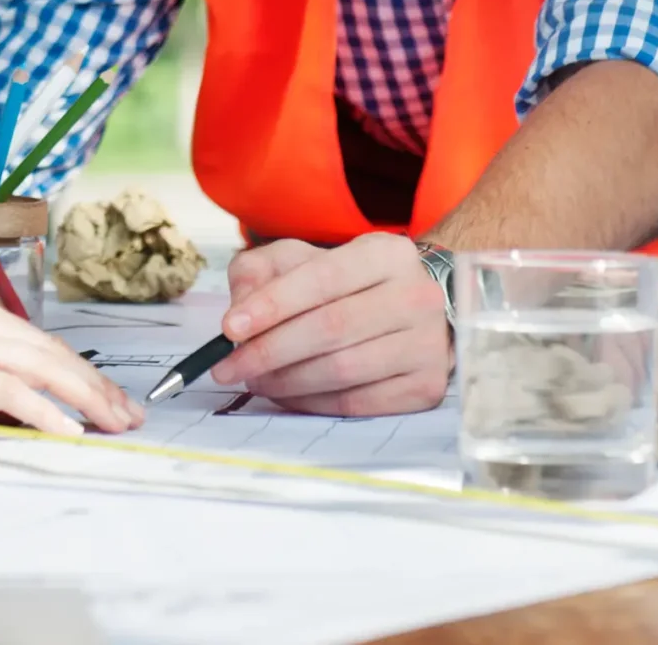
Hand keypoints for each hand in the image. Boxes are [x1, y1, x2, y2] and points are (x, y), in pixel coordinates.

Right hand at [0, 287, 143, 437]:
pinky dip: (43, 410)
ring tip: (113, 423)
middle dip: (96, 386)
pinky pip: (8, 389)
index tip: (108, 397)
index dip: (79, 372)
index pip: (40, 342)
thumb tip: (11, 406)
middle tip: (129, 414)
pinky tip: (66, 430)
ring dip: (84, 398)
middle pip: (52, 352)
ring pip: (41, 367)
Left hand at [213, 234, 451, 415]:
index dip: (272, 304)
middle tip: (228, 367)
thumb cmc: (348, 285)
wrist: (413, 313)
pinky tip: (288, 395)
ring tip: (254, 381)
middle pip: (330, 328)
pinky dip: (312, 403)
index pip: (322, 278)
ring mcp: (428, 345)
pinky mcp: (426, 388)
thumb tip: (240, 311)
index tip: (229, 328)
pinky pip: (356, 403)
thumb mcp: (303, 260)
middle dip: (269, 351)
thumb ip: (263, 271)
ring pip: (342, 370)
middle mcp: (416, 296)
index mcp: (386, 254)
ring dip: (286, 381)